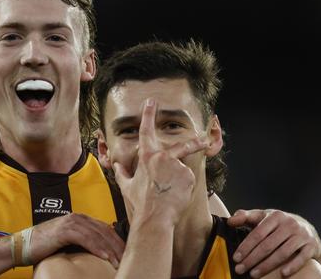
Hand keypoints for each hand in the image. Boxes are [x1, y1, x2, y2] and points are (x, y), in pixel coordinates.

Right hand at [29, 213, 124, 267]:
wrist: (22, 246)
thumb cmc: (45, 246)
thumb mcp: (68, 242)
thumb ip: (82, 242)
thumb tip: (100, 252)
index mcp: (81, 219)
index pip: (106, 229)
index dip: (118, 241)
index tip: (128, 254)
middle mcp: (78, 218)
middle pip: (105, 231)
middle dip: (118, 246)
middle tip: (129, 259)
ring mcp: (71, 222)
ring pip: (98, 235)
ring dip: (111, 249)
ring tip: (120, 261)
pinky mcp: (64, 230)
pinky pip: (85, 239)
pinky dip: (97, 248)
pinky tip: (106, 257)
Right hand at [113, 98, 205, 224]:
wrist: (155, 217)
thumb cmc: (140, 202)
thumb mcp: (126, 186)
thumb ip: (122, 173)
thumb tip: (116, 165)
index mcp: (147, 157)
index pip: (146, 131)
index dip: (148, 115)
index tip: (151, 102)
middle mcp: (163, 157)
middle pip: (182, 146)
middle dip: (195, 141)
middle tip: (204, 140)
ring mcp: (177, 166)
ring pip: (181, 171)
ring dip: (178, 181)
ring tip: (169, 195)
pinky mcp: (188, 176)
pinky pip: (188, 180)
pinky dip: (184, 188)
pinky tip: (176, 196)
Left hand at [227, 209, 320, 277]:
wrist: (307, 229)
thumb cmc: (279, 224)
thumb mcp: (263, 217)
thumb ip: (246, 217)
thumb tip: (230, 220)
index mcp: (275, 216)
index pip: (257, 233)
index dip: (246, 246)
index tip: (236, 258)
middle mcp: (289, 224)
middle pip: (267, 245)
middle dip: (252, 259)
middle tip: (241, 269)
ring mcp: (301, 235)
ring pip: (282, 253)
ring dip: (267, 265)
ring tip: (254, 274)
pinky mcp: (312, 246)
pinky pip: (301, 258)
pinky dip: (292, 266)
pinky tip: (282, 274)